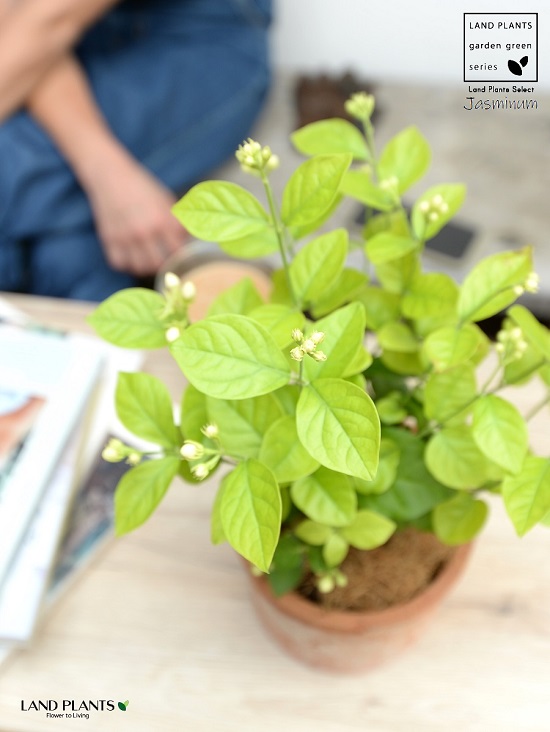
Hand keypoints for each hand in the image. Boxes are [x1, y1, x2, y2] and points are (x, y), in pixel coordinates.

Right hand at [86, 151, 186, 275]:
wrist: (110, 175)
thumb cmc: (142, 187)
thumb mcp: (165, 199)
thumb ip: (178, 220)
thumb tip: (191, 238)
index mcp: (161, 219)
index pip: (177, 250)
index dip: (180, 254)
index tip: (180, 253)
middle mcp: (143, 231)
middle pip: (158, 263)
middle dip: (164, 264)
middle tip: (164, 260)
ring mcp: (125, 237)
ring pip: (139, 267)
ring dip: (146, 267)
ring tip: (149, 260)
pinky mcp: (108, 239)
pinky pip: (119, 263)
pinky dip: (126, 264)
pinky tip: (131, 256)